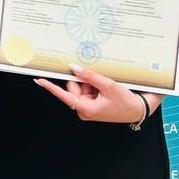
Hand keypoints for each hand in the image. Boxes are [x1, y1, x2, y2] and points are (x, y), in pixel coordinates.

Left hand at [34, 65, 154, 123]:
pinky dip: (94, 86)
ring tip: (105, 85)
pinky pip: (88, 91)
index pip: (64, 95)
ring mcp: (88, 108)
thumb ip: (90, 76)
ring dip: (91, 83)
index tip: (40, 80)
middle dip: (83, 80)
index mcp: (86, 109)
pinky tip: (105, 87)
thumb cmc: (126, 101)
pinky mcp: (92, 105)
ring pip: (81, 88)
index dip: (51, 87)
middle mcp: (84, 110)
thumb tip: (74, 68)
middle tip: (97, 78)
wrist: (138, 110)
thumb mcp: (108, 85)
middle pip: (74, 88)